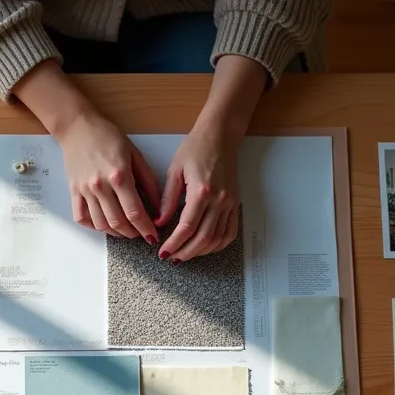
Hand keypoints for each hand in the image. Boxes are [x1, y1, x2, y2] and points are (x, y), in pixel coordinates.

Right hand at [58, 111, 160, 241]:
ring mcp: (85, 191)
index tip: (153, 236)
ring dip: (116, 233)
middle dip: (133, 233)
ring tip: (125, 230)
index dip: (146, 228)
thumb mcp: (135, 155)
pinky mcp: (74, 192)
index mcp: (120, 176)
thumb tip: (158, 205)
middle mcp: (101, 186)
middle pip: (118, 222)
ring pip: (101, 224)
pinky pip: (81, 218)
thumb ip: (148, 181)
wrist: (78, 128)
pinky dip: (93, 226)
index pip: (135, 212)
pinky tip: (104, 225)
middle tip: (141, 234)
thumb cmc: (108, 137)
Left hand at [156, 127, 239, 262]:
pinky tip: (206, 248)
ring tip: (185, 255)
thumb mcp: (174, 171)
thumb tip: (159, 223)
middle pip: (203, 238)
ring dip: (201, 252)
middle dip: (186, 252)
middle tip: (172, 258)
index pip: (187, 227)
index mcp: (201, 191)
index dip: (174, 243)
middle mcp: (219, 200)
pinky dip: (218, 244)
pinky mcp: (235, 203)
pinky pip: (230, 232)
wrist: (220, 136)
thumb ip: (167, 200)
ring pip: (217, 239)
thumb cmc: (196, 148)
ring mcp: (230, 203)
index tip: (163, 252)